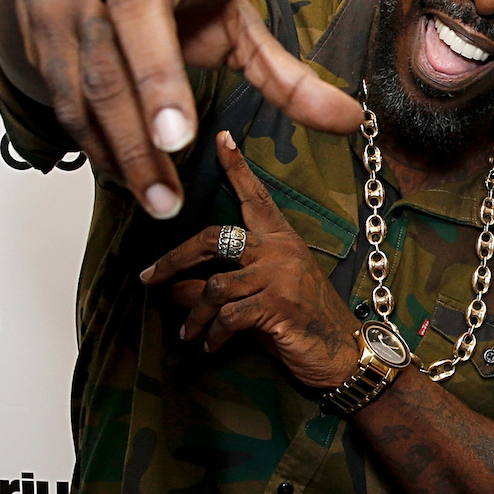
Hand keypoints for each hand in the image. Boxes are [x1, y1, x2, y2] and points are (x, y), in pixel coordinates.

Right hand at [0, 0, 362, 217]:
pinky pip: (70, 102)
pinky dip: (103, 148)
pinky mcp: (39, 36)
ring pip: (95, 77)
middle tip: (178, 139)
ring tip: (164, 197)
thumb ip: (283, 72)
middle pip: (134, 21)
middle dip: (155, 81)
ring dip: (130, 144)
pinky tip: (132, 181)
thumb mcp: (228, 19)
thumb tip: (351, 122)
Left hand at [140, 132, 360, 388]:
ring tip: (190, 333)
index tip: (222, 139)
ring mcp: (280, 276)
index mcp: (281, 239)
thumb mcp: (259, 299)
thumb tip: (174, 290)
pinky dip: (213, 334)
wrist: (343, 355)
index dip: (237, 168)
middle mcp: (280, 250)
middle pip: (213, 238)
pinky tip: (211, 346)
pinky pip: (228, 316)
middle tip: (150, 277)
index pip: (255, 197)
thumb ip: (221, 290)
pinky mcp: (278, 305)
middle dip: (174, 260)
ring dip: (194, 315)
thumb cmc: (306, 323)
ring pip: (214, 286)